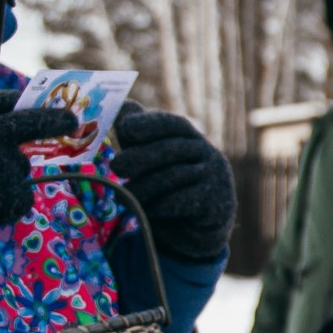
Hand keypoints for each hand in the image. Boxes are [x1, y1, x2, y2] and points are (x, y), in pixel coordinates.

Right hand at [0, 91, 78, 261]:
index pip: (5, 99)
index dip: (20, 101)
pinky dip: (9, 201)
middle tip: (70, 120)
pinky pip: (21, 195)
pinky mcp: (14, 194)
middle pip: (38, 121)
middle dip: (57, 119)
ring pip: (21, 166)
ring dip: (8, 175)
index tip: (31, 102)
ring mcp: (8, 164)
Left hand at [112, 107, 235, 262]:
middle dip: (140, 157)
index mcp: (191, 139)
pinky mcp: (215, 203)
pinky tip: (147, 210)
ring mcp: (215, 178)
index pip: (173, 124)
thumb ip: (139, 134)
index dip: (149, 124)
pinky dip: (159, 206)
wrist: (196, 227)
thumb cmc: (169, 186)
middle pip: (172, 149)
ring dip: (144, 187)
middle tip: (116, 166)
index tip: (125, 129)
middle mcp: (208, 154)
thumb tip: (123, 105)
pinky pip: (182, 200)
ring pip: (174, 176)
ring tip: (124, 196)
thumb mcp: (152, 158)